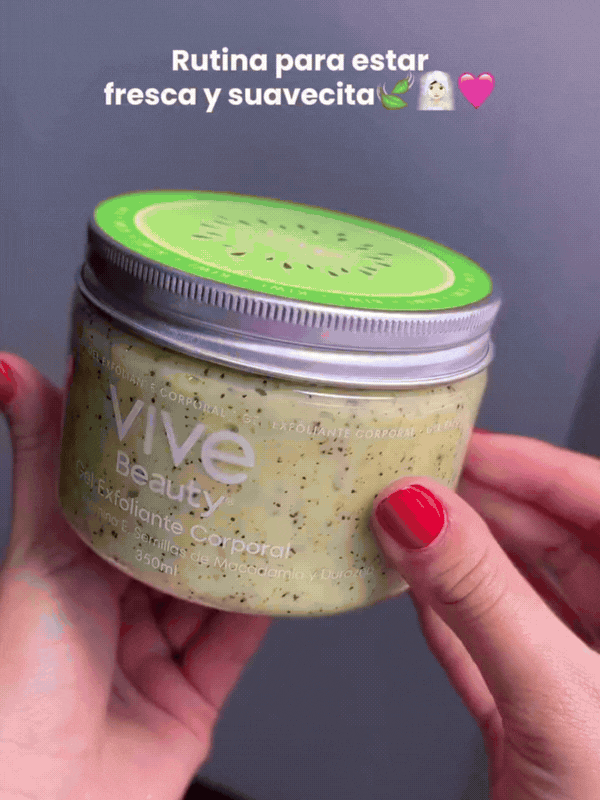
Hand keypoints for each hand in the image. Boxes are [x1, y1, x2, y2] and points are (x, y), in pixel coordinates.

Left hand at [0, 355, 270, 799]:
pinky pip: (235, 643)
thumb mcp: (42, 545)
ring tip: (284, 504)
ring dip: (245, 555)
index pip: (130, 504)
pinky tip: (287, 572)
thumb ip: (47, 461)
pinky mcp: (191, 699)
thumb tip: (10, 371)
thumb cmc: (20, 677)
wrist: (43, 798)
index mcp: (74, 569)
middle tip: (257, 459)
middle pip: (178, 546)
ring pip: (213, 590)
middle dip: (216, 508)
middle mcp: (113, 611)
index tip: (200, 425)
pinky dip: (263, 609)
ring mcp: (153, 657)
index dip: (165, 465)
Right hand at [370, 431, 599, 798]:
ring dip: (454, 560)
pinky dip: (447, 617)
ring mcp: (584, 678)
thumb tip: (416, 512)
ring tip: (397, 521)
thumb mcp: (557, 700)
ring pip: (516, 591)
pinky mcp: (543, 717)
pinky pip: (492, 645)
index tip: (459, 442)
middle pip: (552, 540)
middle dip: (477, 507)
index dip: (528, 464)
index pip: (598, 501)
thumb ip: (480, 599)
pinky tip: (408, 588)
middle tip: (411, 479)